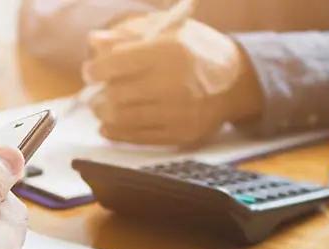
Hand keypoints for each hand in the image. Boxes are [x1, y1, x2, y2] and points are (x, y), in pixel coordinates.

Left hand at [83, 13, 262, 146]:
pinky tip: (109, 126)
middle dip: (97, 96)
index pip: (117, 64)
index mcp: (170, 50)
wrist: (238, 80)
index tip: (91, 72)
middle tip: (95, 94)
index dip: (96, 70)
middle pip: (117, 94)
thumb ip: (129, 33)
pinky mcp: (181, 134)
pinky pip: (139, 138)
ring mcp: (179, 112)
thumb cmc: (198, 50)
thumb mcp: (169, 29)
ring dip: (105, 114)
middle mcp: (175, 83)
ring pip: (124, 118)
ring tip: (102, 107)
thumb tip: (95, 42)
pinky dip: (118, 134)